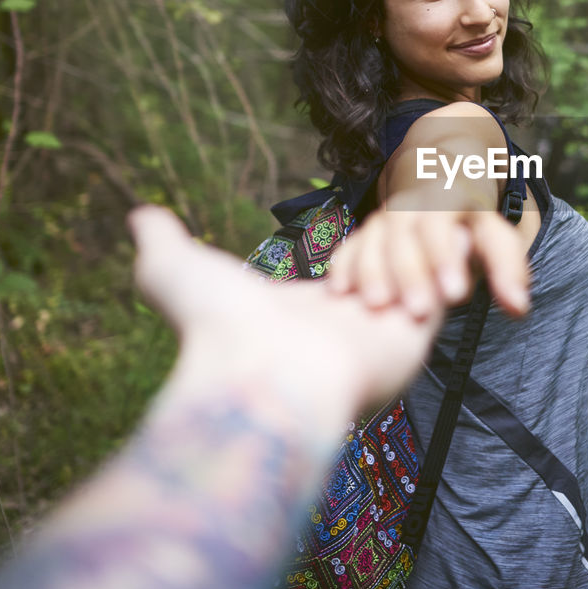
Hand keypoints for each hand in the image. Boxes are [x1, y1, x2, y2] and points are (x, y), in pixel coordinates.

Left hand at [127, 205, 437, 415]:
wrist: (260, 374)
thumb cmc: (215, 329)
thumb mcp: (175, 271)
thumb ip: (164, 241)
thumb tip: (140, 214)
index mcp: (311, 315)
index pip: (356, 267)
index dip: (358, 249)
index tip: (346, 253)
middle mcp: (356, 327)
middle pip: (390, 258)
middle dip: (380, 245)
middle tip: (359, 264)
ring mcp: (391, 330)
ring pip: (416, 256)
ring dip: (398, 248)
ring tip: (377, 270)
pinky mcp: (421, 328)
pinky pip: (447, 271)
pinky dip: (440, 252)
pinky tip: (431, 245)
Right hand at [325, 204, 530, 321]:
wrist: (437, 172)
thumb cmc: (471, 215)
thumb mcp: (495, 233)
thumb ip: (508, 269)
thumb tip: (518, 308)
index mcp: (448, 197)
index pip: (444, 224)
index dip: (447, 256)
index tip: (456, 294)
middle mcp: (412, 203)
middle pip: (405, 234)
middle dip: (410, 272)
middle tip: (418, 311)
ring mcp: (384, 215)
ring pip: (373, 238)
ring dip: (372, 271)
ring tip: (376, 306)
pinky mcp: (365, 231)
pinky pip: (350, 245)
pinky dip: (344, 266)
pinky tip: (339, 292)